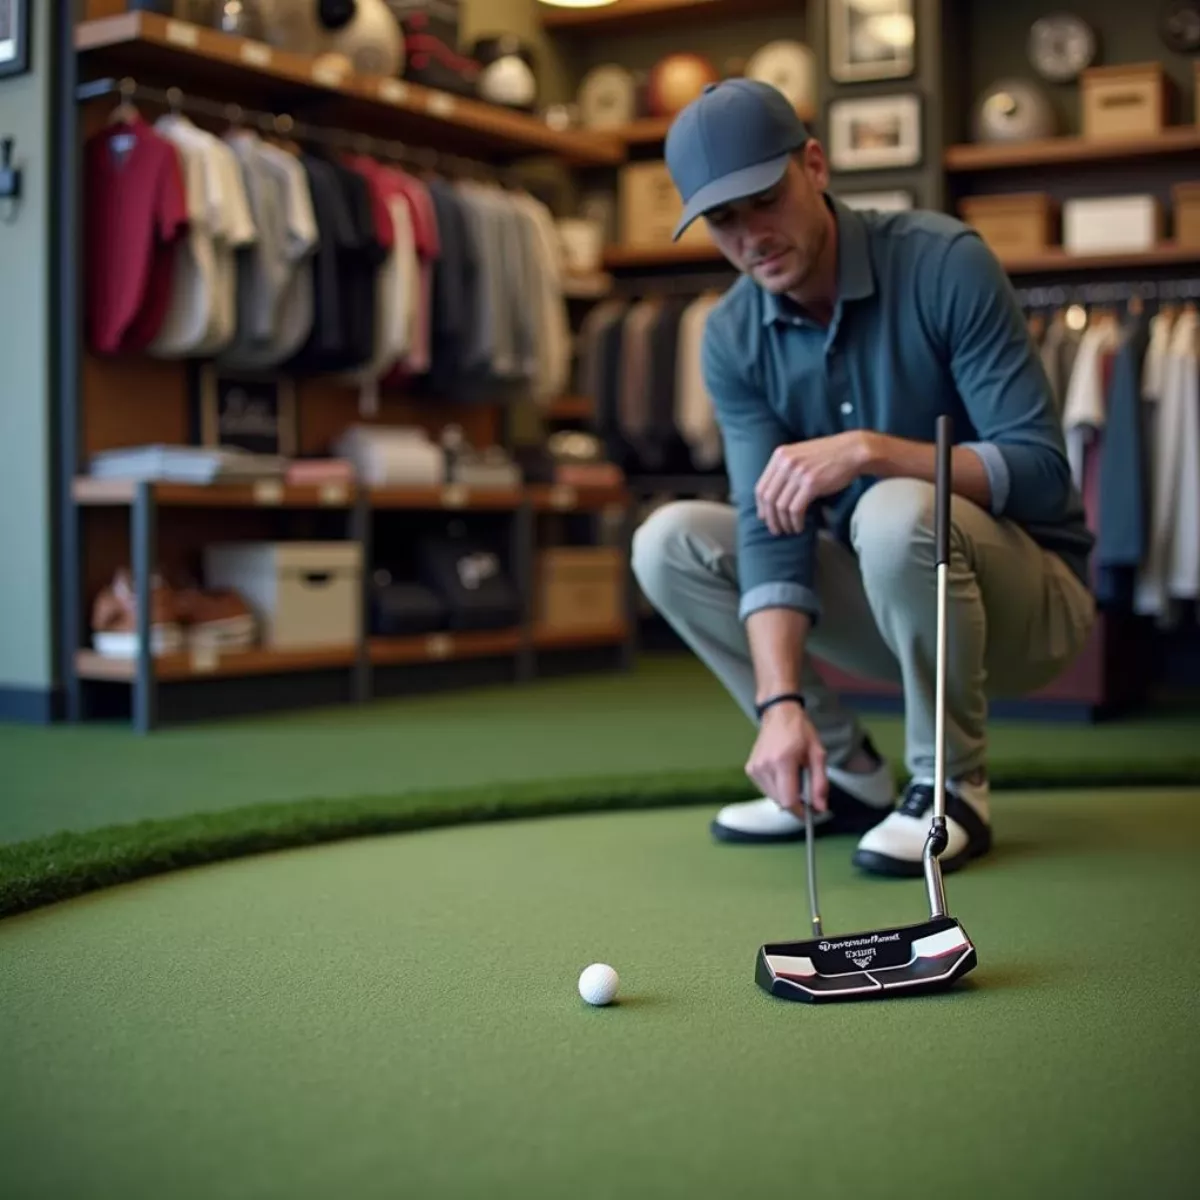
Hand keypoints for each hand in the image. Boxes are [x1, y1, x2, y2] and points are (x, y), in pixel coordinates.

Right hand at [745, 701, 828, 814]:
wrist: (778, 713)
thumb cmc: (800, 730)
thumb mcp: (818, 754)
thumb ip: (820, 783)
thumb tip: (821, 808)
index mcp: (782, 761)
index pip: (788, 800)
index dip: (801, 811)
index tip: (812, 813)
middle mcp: (765, 766)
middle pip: (781, 801)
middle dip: (796, 802)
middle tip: (808, 791)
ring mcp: (755, 768)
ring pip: (773, 797)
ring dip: (786, 795)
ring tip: (794, 776)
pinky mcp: (750, 769)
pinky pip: (766, 789)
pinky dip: (777, 788)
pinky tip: (783, 773)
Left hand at [755, 431, 873, 535]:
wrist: (852, 450)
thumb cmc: (828, 455)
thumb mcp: (800, 455)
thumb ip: (785, 469)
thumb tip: (772, 495)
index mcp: (780, 455)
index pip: (760, 486)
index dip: (761, 506)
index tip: (764, 517)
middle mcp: (786, 463)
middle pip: (768, 498)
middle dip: (770, 518)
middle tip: (775, 530)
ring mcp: (798, 473)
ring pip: (781, 506)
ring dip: (784, 523)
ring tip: (789, 530)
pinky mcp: (811, 484)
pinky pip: (796, 510)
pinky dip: (795, 522)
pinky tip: (799, 527)